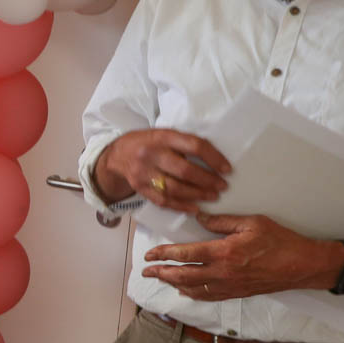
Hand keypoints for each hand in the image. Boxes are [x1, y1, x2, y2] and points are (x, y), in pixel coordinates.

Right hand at [95, 129, 231, 211]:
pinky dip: (180, 206)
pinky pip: (162, 200)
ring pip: (174, 188)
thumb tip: (213, 158)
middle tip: (222, 186)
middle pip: (185, 170)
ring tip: (212, 196)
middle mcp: (151, 154)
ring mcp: (143, 172)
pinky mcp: (139, 187)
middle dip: (208, 180)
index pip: (194, 146)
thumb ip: (183, 143)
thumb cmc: (147, 143)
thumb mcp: (163, 134)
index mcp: (162, 137)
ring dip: (197, 194)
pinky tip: (194, 208)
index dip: (214, 158)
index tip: (227, 169)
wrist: (116, 154)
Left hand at [142, 213, 343, 299]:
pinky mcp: (237, 293)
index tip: (149, 254)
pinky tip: (185, 290)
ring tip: (160, 279)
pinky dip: (192, 294)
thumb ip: (222, 221)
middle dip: (160, 273)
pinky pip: (208, 297)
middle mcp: (222, 273)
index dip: (163, 255)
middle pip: (182, 275)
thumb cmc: (280, 241)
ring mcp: (229, 286)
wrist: (303, 265)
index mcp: (224, 253)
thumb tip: (199, 217)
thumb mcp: (252, 222)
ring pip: (192, 289)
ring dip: (173, 284)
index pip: (184, 254)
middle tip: (145, 271)